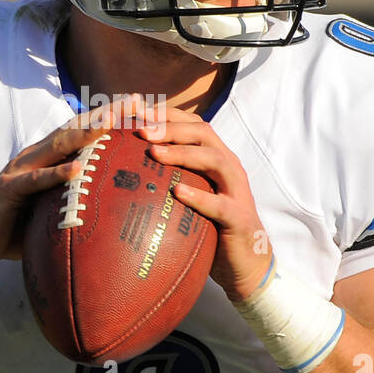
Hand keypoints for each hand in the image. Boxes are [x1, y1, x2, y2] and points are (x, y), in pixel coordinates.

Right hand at [0, 94, 145, 270]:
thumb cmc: (15, 227)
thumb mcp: (51, 210)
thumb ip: (75, 201)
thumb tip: (114, 212)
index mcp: (47, 157)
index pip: (83, 130)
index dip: (110, 116)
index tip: (141, 105)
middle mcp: (35, 156)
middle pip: (75, 128)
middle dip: (106, 113)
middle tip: (136, 101)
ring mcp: (20, 168)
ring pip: (58, 145)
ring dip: (85, 133)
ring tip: (112, 122)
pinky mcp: (9, 188)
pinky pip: (36, 180)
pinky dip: (57, 173)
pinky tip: (77, 169)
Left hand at [136, 104, 272, 300]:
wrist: (245, 261)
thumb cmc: (211, 225)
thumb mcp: (191, 195)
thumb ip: (171, 178)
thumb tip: (128, 167)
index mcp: (217, 157)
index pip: (194, 124)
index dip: (168, 114)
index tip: (138, 111)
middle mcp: (229, 167)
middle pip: (203, 134)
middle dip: (171, 128)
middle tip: (141, 130)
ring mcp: (237, 191)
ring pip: (214, 160)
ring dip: (183, 153)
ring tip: (155, 153)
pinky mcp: (238, 217)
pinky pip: (220, 204)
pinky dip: (199, 196)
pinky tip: (177, 193)